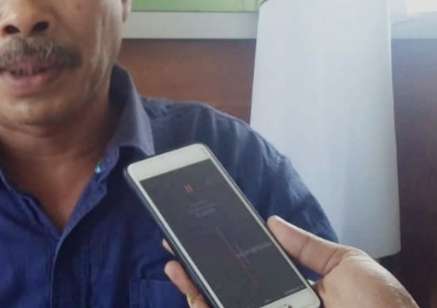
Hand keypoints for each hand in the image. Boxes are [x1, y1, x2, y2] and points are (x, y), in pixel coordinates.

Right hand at [163, 216, 418, 307]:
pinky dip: (204, 302)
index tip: (206, 231)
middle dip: (199, 265)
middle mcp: (279, 306)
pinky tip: (191, 288)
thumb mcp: (346, 264)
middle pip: (230, 288)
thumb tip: (272, 222)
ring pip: (222, 303)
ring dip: (193, 284)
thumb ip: (306, 246)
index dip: (226, 252)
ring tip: (175, 260)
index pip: (252, 270)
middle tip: (176, 241)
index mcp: (298, 291)